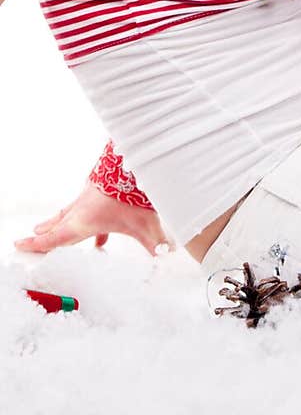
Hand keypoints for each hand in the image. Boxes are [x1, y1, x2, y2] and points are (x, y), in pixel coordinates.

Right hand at [15, 181, 171, 255]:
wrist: (133, 158)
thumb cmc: (134, 192)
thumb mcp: (146, 224)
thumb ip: (156, 244)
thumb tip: (165, 256)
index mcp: (84, 222)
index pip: (55, 238)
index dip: (37, 245)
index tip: (20, 245)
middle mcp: (81, 209)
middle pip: (57, 225)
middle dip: (43, 233)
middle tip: (31, 237)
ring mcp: (88, 196)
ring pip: (68, 212)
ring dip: (57, 221)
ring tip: (46, 226)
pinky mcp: (98, 187)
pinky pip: (85, 204)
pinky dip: (83, 214)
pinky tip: (97, 227)